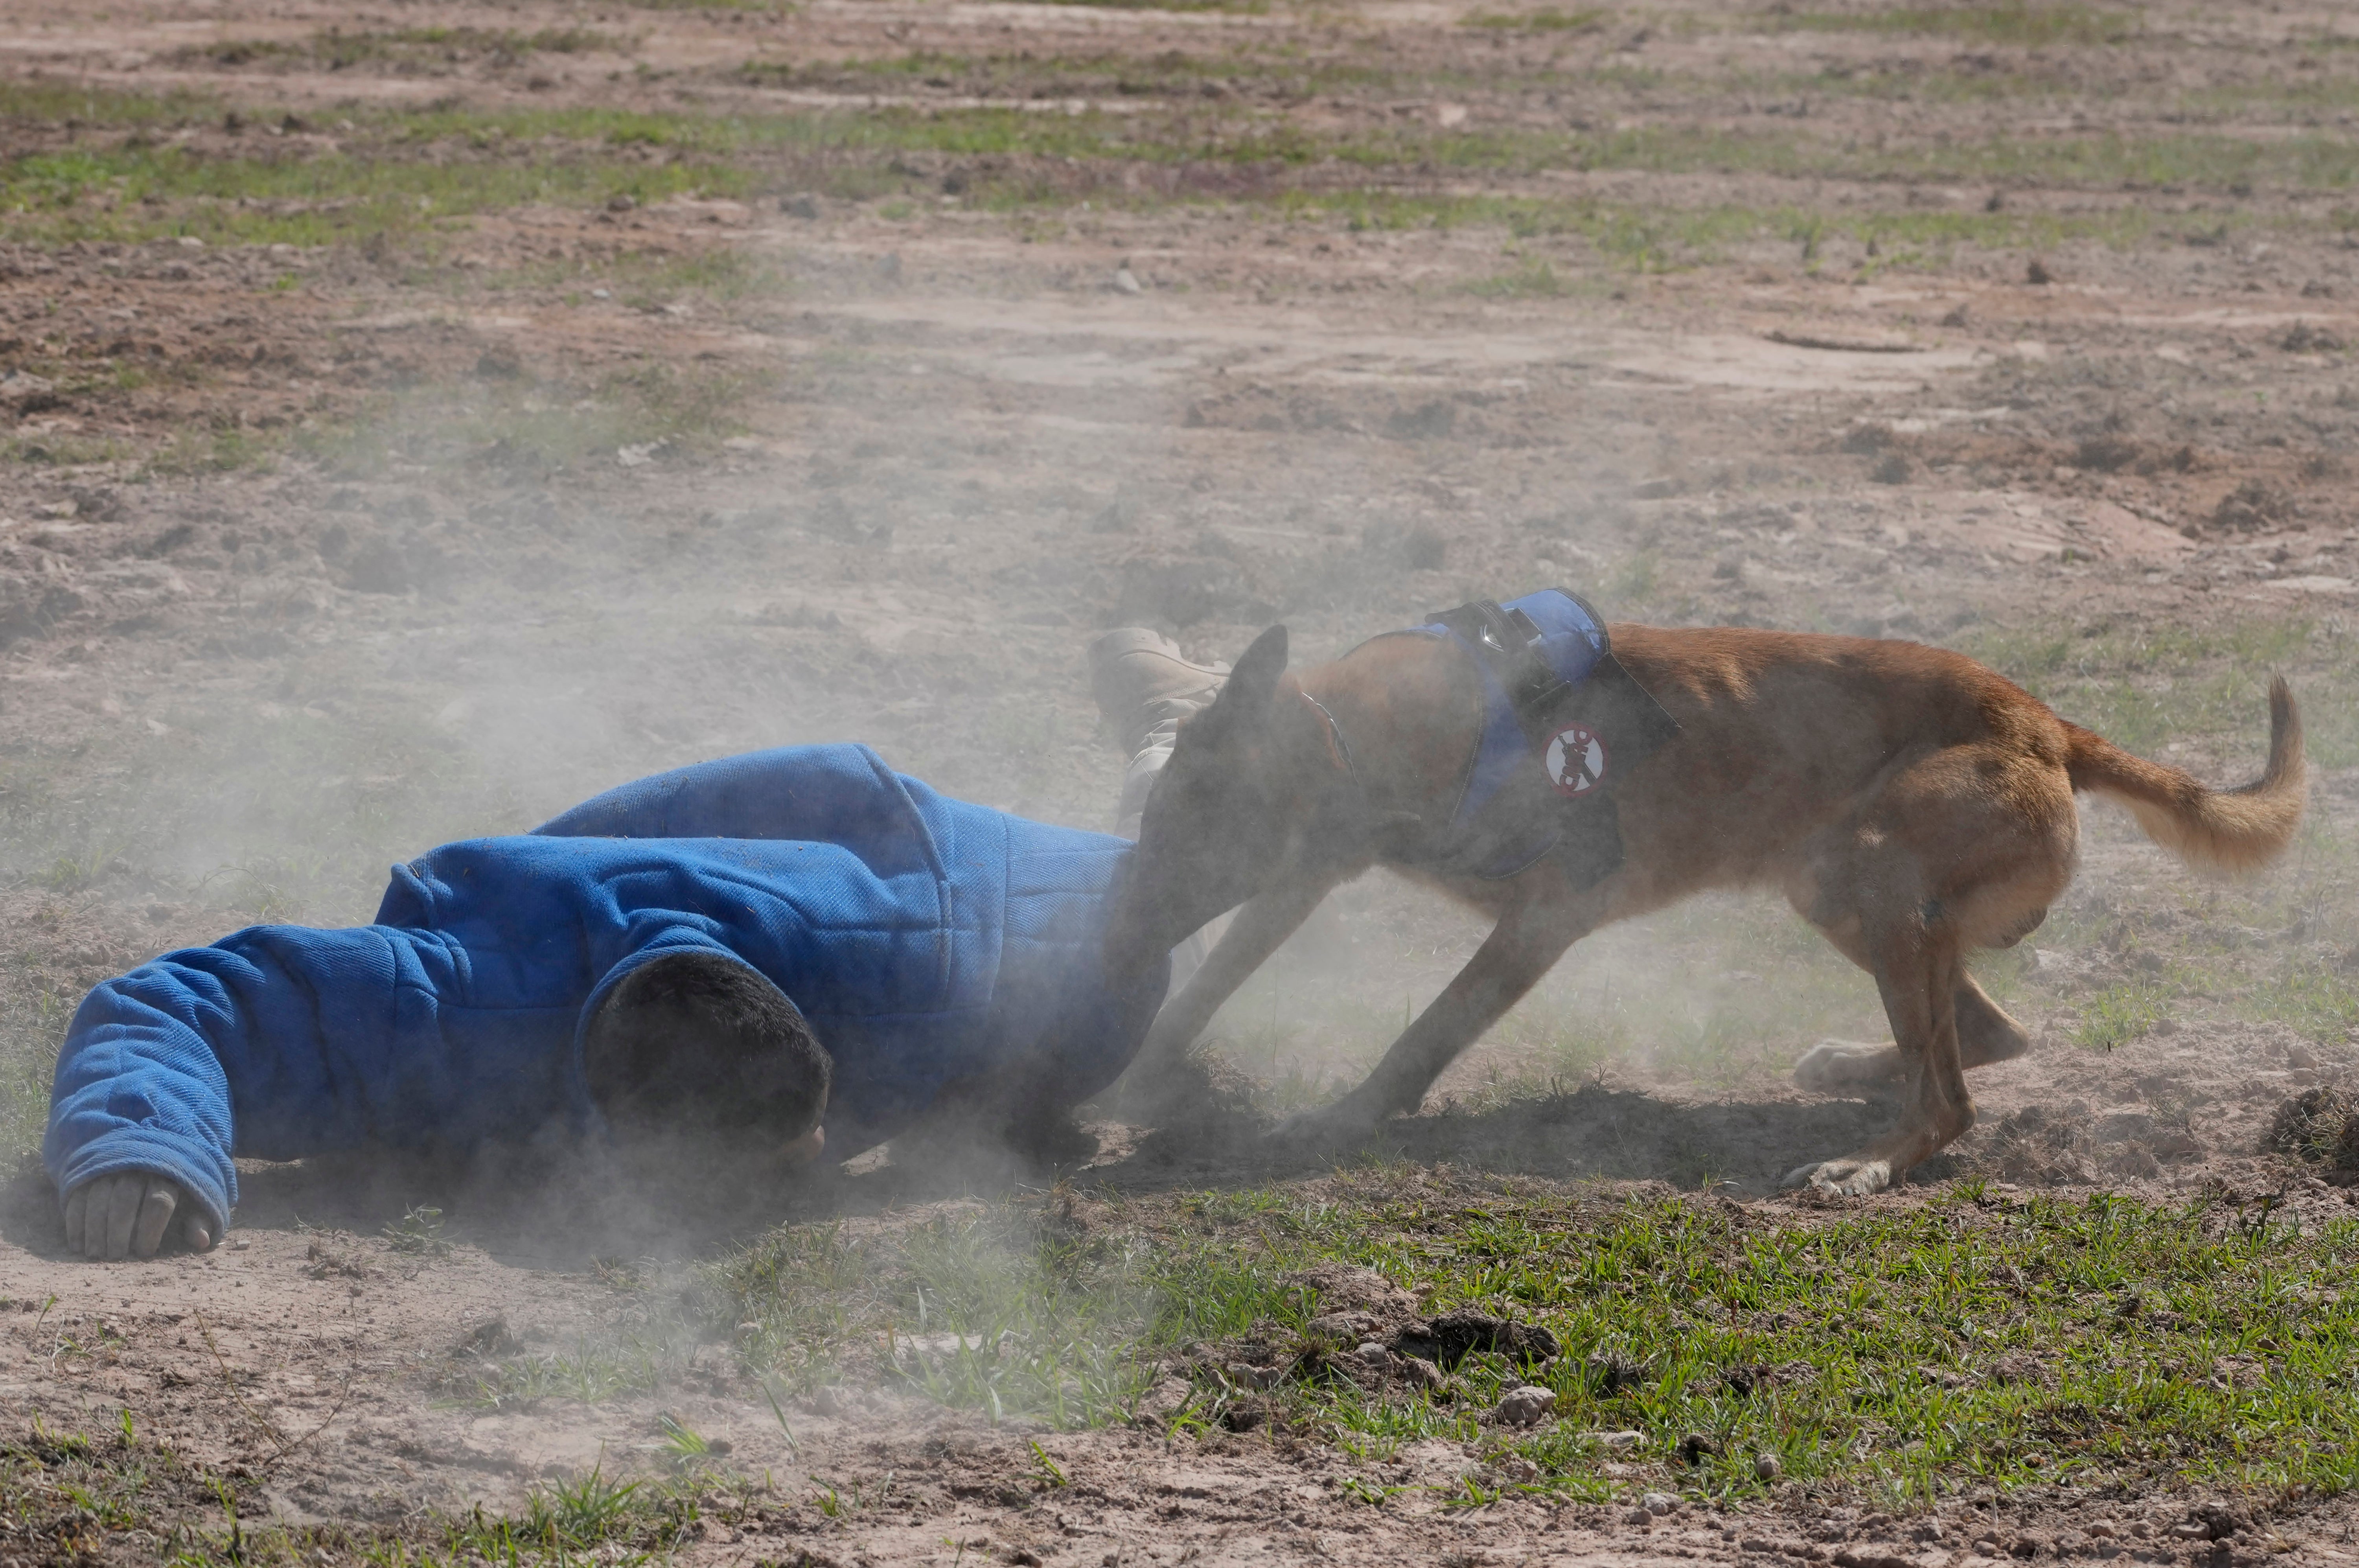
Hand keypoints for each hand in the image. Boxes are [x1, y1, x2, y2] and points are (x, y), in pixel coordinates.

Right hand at [61, 1173, 215, 1259]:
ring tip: (96, 1254)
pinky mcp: (88, 1173)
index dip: (150, 1230)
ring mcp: (110, 1168)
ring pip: (98, 1198)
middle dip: (118, 1231)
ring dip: (95, 1229)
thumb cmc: (175, 1189)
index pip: (158, 1202)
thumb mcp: (194, 1202)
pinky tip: (77, 1245)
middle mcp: (138, 1168)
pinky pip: (78, 1196)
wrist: (149, 1157)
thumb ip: (198, 1221)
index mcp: (168, 1174)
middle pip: (124, 1200)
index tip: (145, 1252)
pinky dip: (76, 1222)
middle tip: (116, 1256)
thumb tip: (202, 1242)